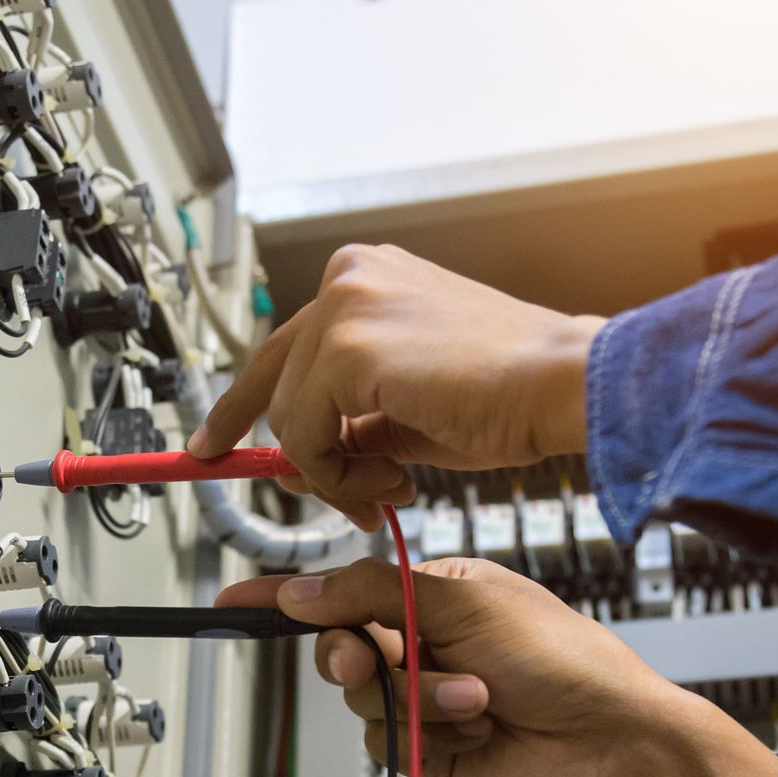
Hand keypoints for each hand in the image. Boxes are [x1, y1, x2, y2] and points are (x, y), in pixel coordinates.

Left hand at [188, 244, 605, 529]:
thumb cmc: (509, 394)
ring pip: (289, 417)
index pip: (283, 346)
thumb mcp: (405, 408)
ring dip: (335, 473)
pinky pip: (306, 437)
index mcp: (365, 278)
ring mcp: (343, 306)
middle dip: (297, 454)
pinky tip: (392, 481)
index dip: (242, 406)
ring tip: (394, 488)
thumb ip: (349, 421)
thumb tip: (298, 463)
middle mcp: (347, 277)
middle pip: (276, 382)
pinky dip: (339, 476)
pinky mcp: (347, 347)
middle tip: (341, 498)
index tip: (214, 445)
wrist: (563, 385)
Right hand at [219, 557, 777, 776]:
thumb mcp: (461, 601)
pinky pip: (385, 738)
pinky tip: (479, 726)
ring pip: (362, 696)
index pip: (345, 590)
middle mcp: (425, 644)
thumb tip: (301, 589)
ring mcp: (426, 699)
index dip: (288, 597)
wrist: (610, 744)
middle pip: (342, 645)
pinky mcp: (429, 750)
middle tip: (375, 657)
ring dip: (417, 695)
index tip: (234, 601)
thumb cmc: (562, 659)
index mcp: (434, 595)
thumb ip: (370, 592)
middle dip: (359, 652)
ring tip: (476, 698)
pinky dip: (428, 730)